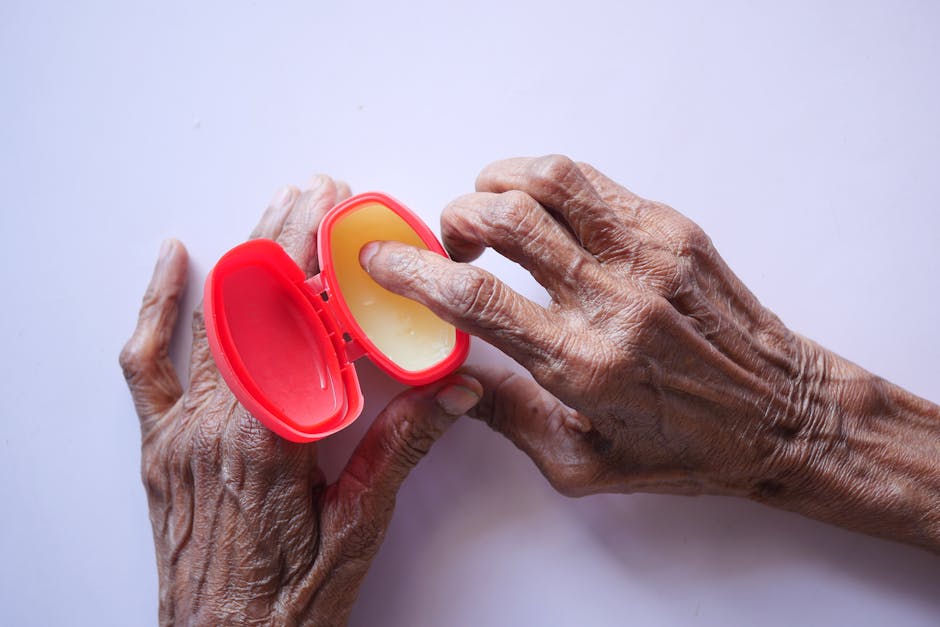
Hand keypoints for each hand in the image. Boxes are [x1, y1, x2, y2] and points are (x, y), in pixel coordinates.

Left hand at [120, 176, 481, 625]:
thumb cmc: (289, 603)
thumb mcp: (358, 528)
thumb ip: (402, 449)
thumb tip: (453, 387)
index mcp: (269, 441)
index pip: (295, 327)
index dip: (318, 265)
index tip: (343, 219)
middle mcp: (214, 426)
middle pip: (253, 309)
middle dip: (286, 239)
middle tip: (318, 190)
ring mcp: (179, 433)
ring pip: (210, 323)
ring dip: (244, 258)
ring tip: (274, 208)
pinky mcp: (162, 446)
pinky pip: (145, 365)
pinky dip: (156, 307)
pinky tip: (176, 262)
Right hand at [361, 156, 939, 549]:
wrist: (782, 414)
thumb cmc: (683, 449)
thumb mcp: (580, 464)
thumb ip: (506, 415)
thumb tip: (451, 374)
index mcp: (583, 364)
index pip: (476, 299)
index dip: (414, 271)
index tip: (382, 261)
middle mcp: (614, 300)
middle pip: (508, 219)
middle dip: (455, 219)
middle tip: (452, 245)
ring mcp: (649, 255)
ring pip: (552, 179)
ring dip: (499, 183)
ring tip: (490, 210)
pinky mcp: (673, 230)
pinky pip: (595, 183)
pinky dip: (548, 185)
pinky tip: (543, 212)